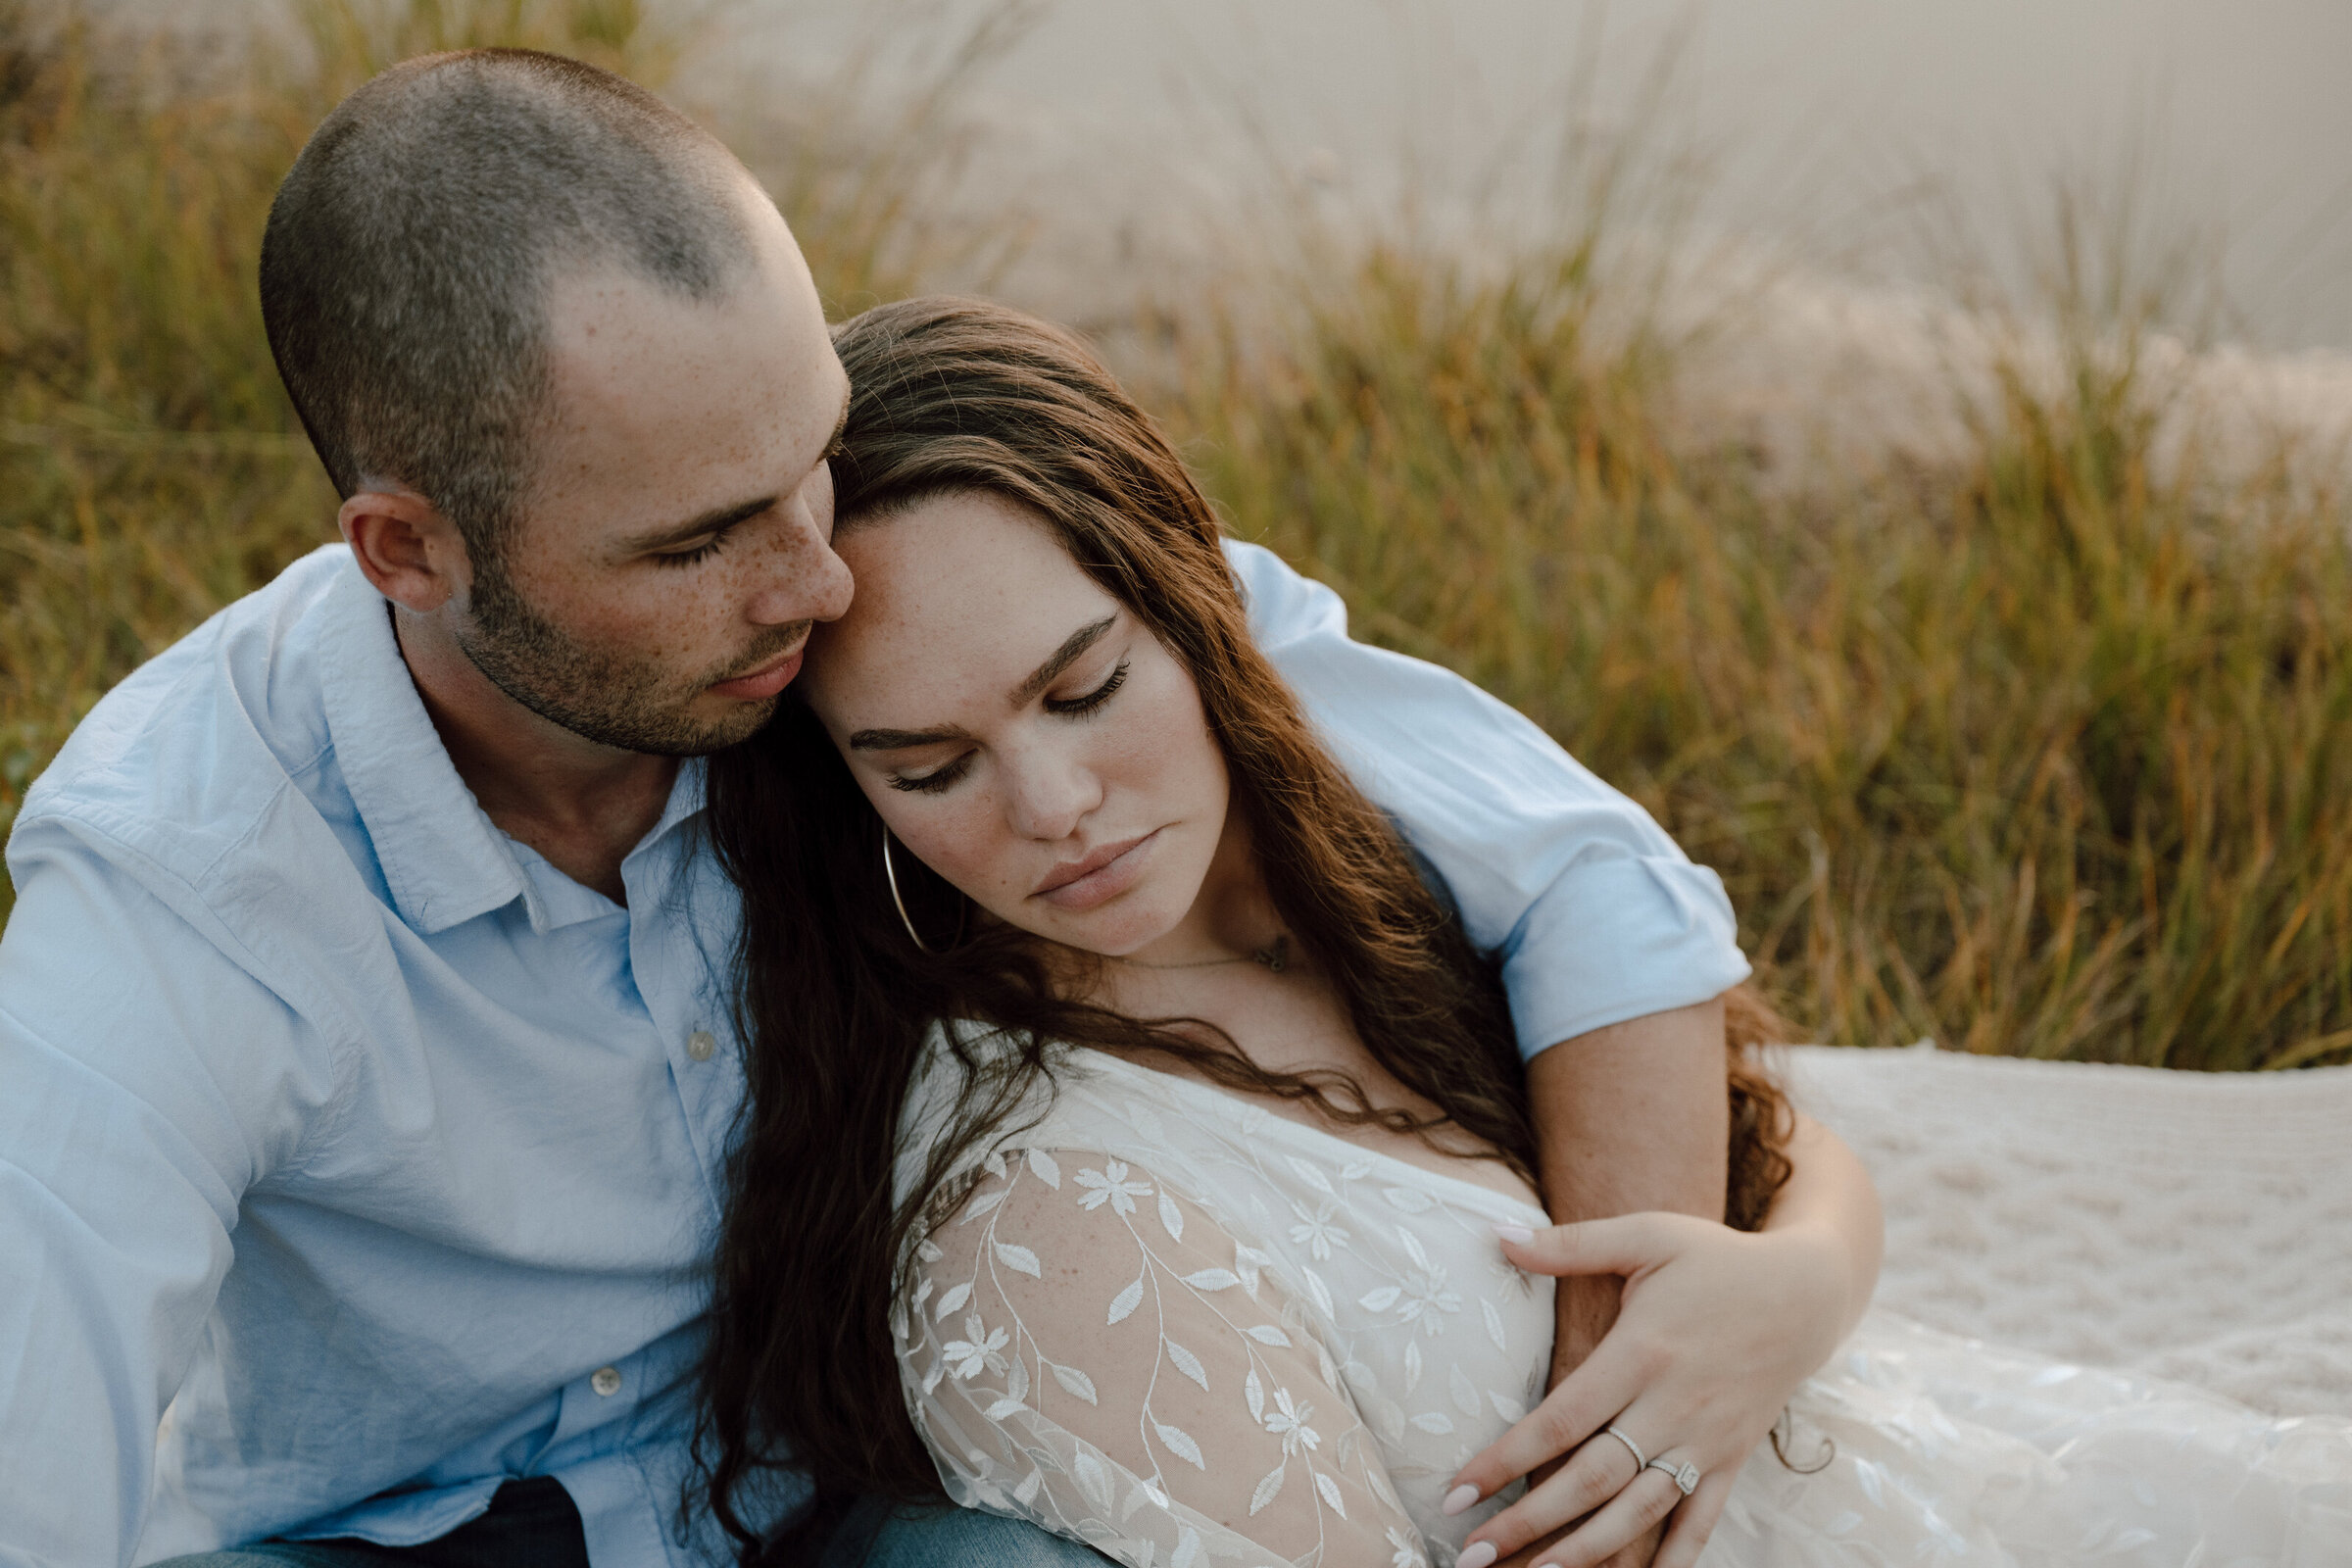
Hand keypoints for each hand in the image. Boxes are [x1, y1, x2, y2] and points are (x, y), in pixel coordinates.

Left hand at [1444, 1211, 1853, 1567]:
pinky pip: (1699, 1523)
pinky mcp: (1731, 1460)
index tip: (1457, 1491)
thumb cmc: (1716, 1259)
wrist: (1807, 1294)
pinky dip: (1671, 1561)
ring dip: (1585, 1552)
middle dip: (1529, 1521)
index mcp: (1642, 1352)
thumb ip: (1570, 1243)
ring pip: (1639, 1512)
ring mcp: (1705, 1440)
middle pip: (1592, 1479)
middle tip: (1473, 1553)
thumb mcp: (1647, 1235)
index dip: (1506, 1459)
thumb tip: (1495, 1236)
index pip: (1562, 1420)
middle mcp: (1672, 1406)